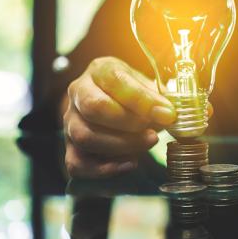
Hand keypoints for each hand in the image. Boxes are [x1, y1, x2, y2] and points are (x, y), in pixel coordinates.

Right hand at [63, 57, 175, 177]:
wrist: (115, 105)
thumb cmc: (134, 95)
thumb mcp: (148, 86)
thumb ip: (157, 98)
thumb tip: (168, 114)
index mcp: (100, 70)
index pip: (115, 80)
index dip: (142, 100)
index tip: (167, 114)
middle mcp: (79, 92)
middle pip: (95, 108)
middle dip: (129, 124)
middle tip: (154, 133)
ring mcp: (70, 120)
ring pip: (85, 136)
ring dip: (120, 146)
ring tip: (146, 144)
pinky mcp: (69, 147)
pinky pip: (77, 163)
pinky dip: (105, 168)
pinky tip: (130, 163)